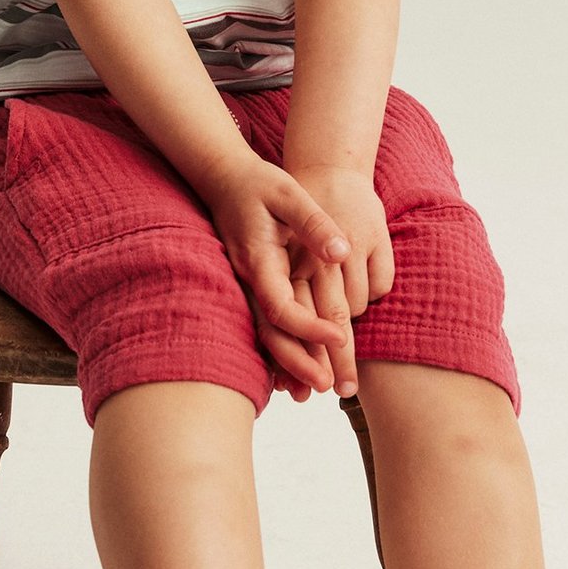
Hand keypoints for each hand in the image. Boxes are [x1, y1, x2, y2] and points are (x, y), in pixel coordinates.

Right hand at [199, 153, 354, 394]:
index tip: (341, 338)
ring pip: (264, 335)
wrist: (226, 178)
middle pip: (269, 333)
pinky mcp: (250, 287)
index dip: (310, 328)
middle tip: (327, 385)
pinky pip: (262, 326)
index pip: (282, 307)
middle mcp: (248, 280)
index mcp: (259, 262)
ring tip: (314, 389)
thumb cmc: (261, 184)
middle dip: (297, 362)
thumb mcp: (290, 195)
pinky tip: (292, 373)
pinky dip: (277, 352)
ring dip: (287, 364)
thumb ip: (315, 224)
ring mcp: (246, 287)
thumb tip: (341, 252)